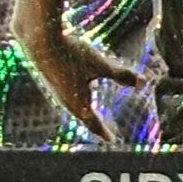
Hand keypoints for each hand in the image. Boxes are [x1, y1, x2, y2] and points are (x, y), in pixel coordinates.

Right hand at [24, 28, 140, 138]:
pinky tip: (74, 92)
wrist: (39, 40)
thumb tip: (143, 83)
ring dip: (82, 112)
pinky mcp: (49, 79)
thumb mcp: (100, 64)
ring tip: (88, 115)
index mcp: (78, 103)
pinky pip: (65, 95)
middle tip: (102, 131)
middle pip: (82, 117)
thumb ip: (121, 75)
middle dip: (93, 125)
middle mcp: (65, 101)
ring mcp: (55, 90)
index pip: (94, 123)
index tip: (111, 140)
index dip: (104, 132)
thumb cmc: (71, 53)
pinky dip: (74, 100)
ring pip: (72, 106)